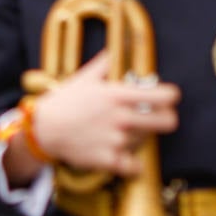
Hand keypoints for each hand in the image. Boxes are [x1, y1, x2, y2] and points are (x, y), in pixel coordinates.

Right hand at [28, 51, 179, 177]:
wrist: (44, 129)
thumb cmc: (64, 101)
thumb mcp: (85, 77)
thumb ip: (105, 63)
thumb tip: (115, 49)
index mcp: (118, 95)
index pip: (163, 96)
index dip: (171, 96)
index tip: (169, 97)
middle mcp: (121, 117)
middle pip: (167, 122)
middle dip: (167, 119)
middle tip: (159, 118)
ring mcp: (116, 140)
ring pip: (146, 141)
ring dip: (140, 137)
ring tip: (124, 132)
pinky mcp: (109, 160)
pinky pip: (134, 167)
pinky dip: (132, 165)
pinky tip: (125, 156)